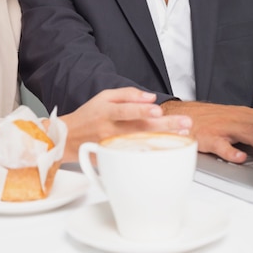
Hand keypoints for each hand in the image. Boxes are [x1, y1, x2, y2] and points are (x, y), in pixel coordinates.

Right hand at [58, 87, 191, 162]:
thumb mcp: (104, 96)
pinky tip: (167, 148)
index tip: (157, 110)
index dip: (141, 110)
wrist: (68, 138)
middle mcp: (110, 130)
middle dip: (164, 125)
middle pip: (139, 128)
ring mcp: (113, 147)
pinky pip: (135, 155)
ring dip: (164, 138)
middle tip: (184, 123)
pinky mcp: (114, 158)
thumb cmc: (88, 115)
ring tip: (183, 134)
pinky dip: (152, 151)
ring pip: (141, 143)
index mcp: (107, 112)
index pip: (125, 110)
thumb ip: (128, 94)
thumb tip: (150, 96)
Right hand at [161, 100, 252, 162]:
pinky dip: (231, 152)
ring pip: (247, 133)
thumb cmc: (210, 120)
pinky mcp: (208, 137)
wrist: (179, 114)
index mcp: (244, 114)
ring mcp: (222, 127)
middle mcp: (236, 118)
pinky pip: (221, 145)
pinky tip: (239, 158)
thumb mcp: (234, 120)